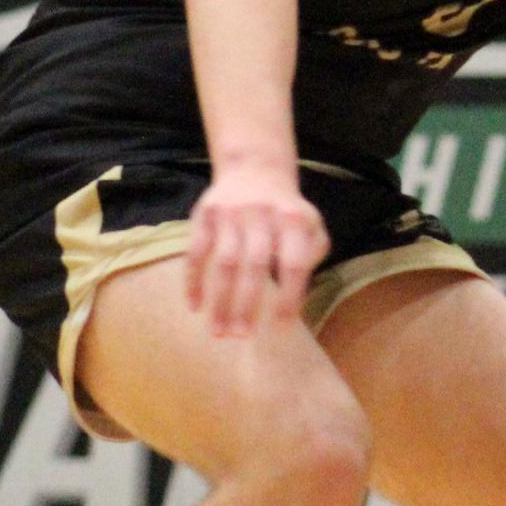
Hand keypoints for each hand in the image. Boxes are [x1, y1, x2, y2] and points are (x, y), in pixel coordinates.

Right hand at [186, 164, 328, 337]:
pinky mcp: (205, 216)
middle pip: (254, 266)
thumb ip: (312, 254)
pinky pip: (196, 253)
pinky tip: (194, 307)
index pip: (293, 264)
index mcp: (294, 221)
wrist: (255, 169)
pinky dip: (193, 281)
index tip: (281, 328)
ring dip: (219, 301)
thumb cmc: (287, 211)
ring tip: (218, 332)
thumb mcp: (311, 225)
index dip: (289, 297)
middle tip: (242, 337)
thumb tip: (298, 292)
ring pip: (223, 264)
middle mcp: (262, 216)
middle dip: (247, 305)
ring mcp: (231, 215)